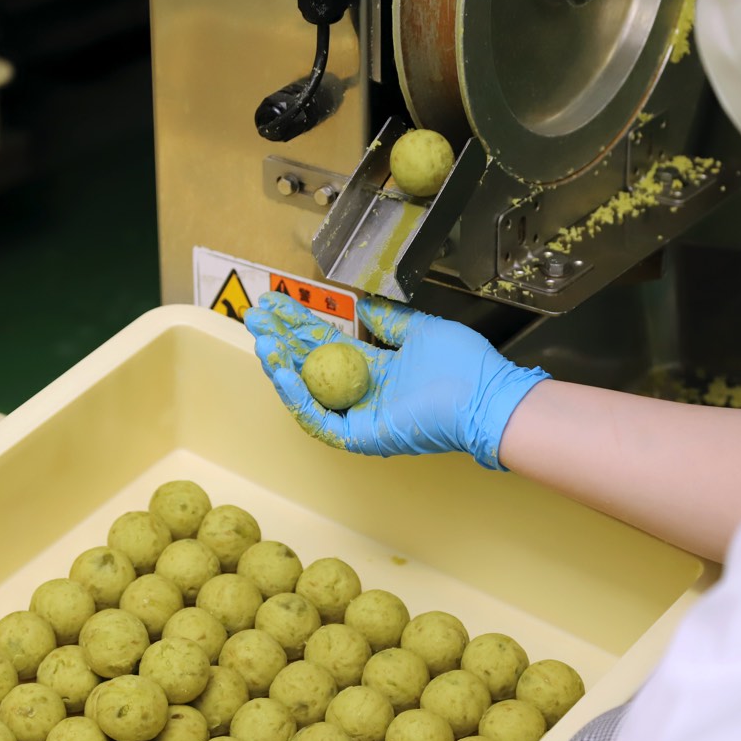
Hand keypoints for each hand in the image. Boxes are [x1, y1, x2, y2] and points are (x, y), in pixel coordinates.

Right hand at [244, 291, 549, 469]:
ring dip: (280, 367)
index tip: (275, 303)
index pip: (327, 345)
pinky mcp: (360, 437)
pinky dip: (298, 395)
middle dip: (281, 340)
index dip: (300, 324)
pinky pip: (319, 419)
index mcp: (376, 369)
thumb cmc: (463, 366)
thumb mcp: (418, 330)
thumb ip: (387, 321)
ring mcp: (359, 416)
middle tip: (255, 316)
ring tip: (262, 340)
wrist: (484, 397)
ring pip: (307, 394)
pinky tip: (282, 369)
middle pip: (310, 365)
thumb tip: (362, 307)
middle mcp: (363, 393)